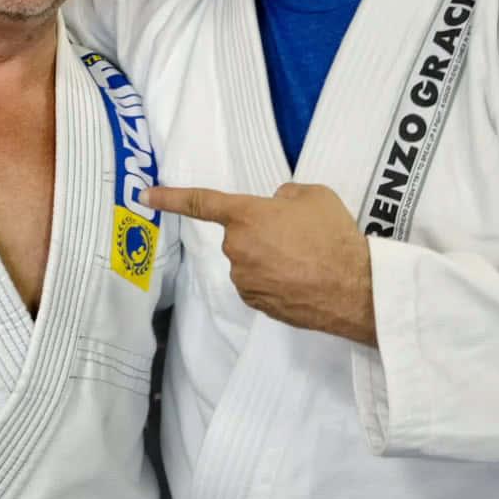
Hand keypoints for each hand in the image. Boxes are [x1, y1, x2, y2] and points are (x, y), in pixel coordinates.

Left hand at [142, 182, 376, 343]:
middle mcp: (236, 248)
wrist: (354, 288)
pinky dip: (276, 281)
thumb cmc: (333, 236)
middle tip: (298, 236)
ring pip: (251, 261)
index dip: (170, 197)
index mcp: (245, 216)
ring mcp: (245, 279)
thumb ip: (284, 196)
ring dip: (269, 258)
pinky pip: (260, 284)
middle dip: (261, 232)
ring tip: (306, 260)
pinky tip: (302, 280)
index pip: (199, 202)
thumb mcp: (313, 195)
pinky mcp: (257, 303)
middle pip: (240, 235)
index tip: (143, 195)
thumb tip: (275, 206)